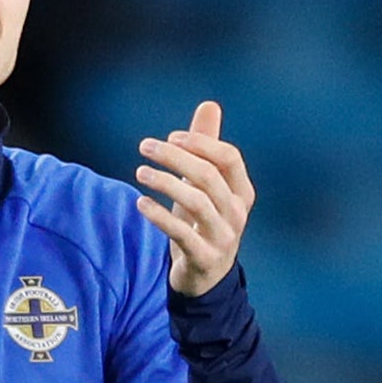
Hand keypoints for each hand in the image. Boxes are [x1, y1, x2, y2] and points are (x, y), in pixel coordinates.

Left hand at [135, 101, 256, 296]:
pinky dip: (160, 215)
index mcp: (242, 192)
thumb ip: (207, 147)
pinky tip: (141, 202)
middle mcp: (237, 213)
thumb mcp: (206, 186)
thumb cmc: (203, 222)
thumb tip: (210, 104)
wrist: (205, 277)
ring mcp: (223, 237)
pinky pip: (182, 233)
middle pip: (209, 176)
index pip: (229, 158)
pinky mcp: (204, 258)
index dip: (201, 143)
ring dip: (164, 183)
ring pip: (196, 202)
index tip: (172, 136)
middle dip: (175, 157)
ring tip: (140, 172)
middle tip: (145, 146)